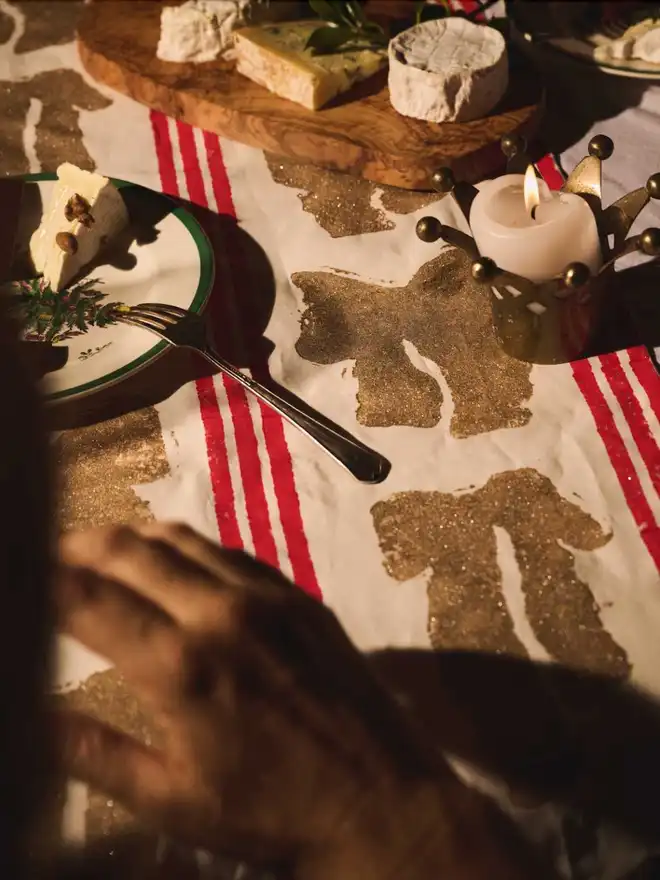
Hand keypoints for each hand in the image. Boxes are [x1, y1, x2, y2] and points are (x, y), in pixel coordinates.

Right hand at [56, 523, 551, 879]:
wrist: (380, 797)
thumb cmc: (271, 810)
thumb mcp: (172, 799)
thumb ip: (95, 752)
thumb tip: (35, 718)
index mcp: (178, 665)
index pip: (90, 600)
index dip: (46, 579)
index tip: (24, 573)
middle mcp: (218, 612)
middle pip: (132, 551)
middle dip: (82, 544)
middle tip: (53, 553)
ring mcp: (265, 595)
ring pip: (181, 539)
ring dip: (133, 537)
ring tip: (103, 547)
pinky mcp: (298, 593)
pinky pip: (230, 551)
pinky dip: (188, 546)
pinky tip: (176, 559)